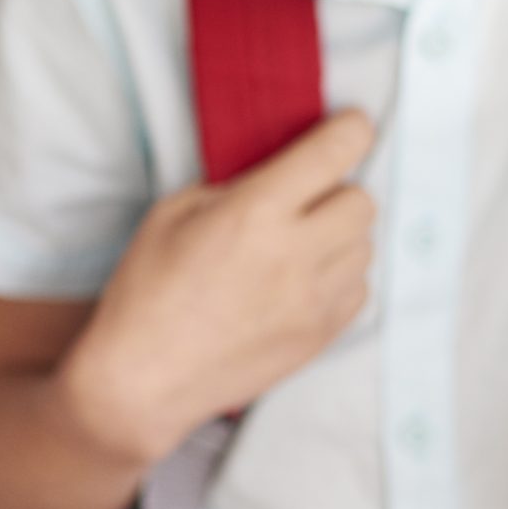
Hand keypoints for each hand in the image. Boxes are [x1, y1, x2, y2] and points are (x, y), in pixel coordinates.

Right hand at [58, 110, 376, 466]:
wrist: (142, 381)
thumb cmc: (147, 292)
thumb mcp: (173, 213)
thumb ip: (234, 184)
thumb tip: (280, 170)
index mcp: (256, 213)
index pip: (336, 153)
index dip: (352, 131)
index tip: (351, 127)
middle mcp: (295, 254)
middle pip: (362, 201)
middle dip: (338, 190)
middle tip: (307, 200)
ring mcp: (313, 301)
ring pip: (365, 246)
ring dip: (340, 237)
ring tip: (299, 245)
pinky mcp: (320, 336)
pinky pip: (359, 290)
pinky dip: (340, 279)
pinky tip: (302, 282)